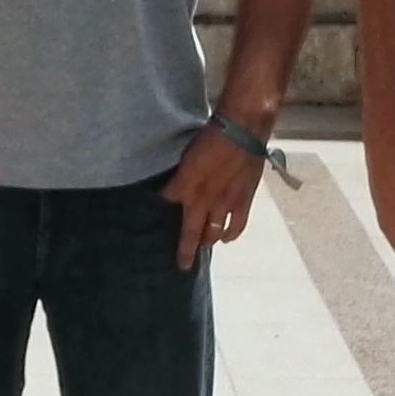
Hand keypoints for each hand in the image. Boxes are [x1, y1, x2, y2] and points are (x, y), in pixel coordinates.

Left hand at [159, 125, 268, 270]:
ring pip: (213, 234)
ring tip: (204, 245)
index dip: (158, 213)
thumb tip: (176, 183)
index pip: (166, 204)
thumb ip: (181, 173)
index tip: (151, 221)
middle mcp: (202, 200)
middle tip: (182, 265)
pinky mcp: (242, 201)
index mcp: (185, 184)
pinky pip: (236, 227)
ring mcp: (224, 204)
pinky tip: (226, 238)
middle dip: (185, 251)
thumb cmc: (212, 135)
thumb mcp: (187, 153)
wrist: (242, 130)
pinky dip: (230, 235)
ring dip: (207, 241)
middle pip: (191, 233)